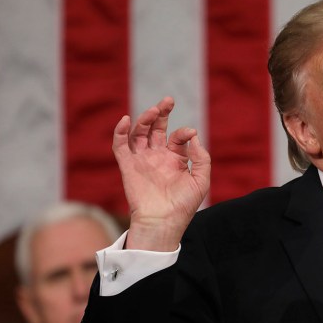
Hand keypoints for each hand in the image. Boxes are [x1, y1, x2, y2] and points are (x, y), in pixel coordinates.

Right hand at [113, 96, 210, 250]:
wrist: (164, 221)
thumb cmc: (184, 205)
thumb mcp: (201, 180)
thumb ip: (201, 157)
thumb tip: (193, 136)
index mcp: (176, 159)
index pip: (178, 137)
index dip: (184, 132)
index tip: (190, 133)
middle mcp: (158, 157)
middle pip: (156, 128)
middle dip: (161, 113)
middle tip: (168, 100)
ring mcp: (142, 160)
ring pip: (140, 133)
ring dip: (144, 119)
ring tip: (153, 110)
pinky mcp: (128, 166)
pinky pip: (120, 145)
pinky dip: (121, 132)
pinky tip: (127, 120)